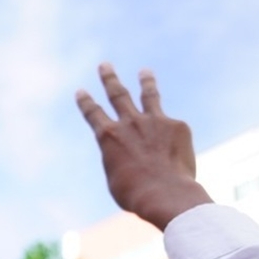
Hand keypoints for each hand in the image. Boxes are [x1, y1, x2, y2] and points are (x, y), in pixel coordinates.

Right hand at [76, 64, 212, 230]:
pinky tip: (175, 152)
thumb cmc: (134, 193)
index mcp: (108, 136)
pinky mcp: (177, 126)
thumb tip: (133, 151)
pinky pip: (173, 129)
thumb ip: (121, 157)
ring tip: (145, 71)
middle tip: (105, 65)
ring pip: (149, 95)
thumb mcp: (116, 177)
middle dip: (109, 78)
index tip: (81, 91)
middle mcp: (130, 122)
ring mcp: (155, 121)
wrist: (164, 194)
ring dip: (146, 81)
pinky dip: (172, 138)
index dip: (86, 101)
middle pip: (118, 94)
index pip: (93, 113)